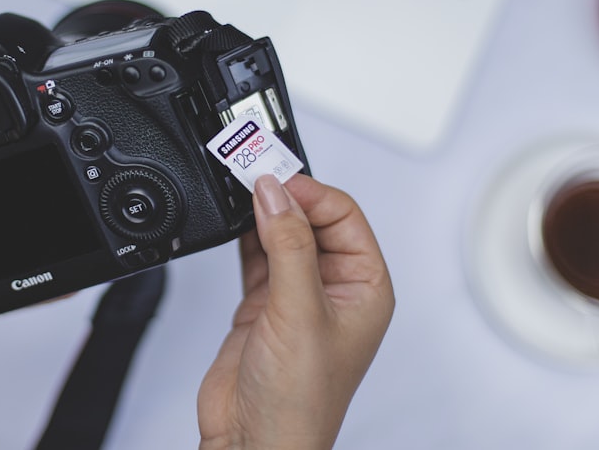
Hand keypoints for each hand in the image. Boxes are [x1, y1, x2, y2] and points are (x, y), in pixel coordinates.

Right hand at [198, 174, 393, 449]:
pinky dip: (244, 234)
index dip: (311, 192)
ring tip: (240, 189)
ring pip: (283, 232)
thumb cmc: (299, 403)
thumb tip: (276, 193)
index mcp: (364, 287)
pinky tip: (235, 220)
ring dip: (263, 212)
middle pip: (313, 219)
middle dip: (285, 196)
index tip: (276, 178)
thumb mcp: (300, 312)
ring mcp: (296, 294)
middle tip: (253, 175)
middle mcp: (334, 287)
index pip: (344, 217)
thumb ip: (288, 247)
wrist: (252, 443)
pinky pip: (258, 253)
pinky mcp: (263, 303)